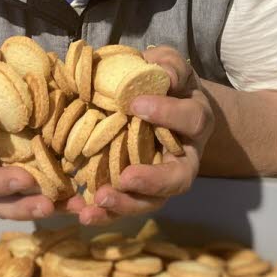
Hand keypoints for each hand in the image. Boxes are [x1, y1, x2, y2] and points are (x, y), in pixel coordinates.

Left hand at [68, 45, 213, 224]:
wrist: (172, 109)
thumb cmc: (168, 85)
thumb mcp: (171, 67)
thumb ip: (166, 64)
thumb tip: (153, 66)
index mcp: (195, 122)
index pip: (191, 120)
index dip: (167, 113)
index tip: (134, 104)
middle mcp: (186, 156)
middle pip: (180, 178)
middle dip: (153, 181)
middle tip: (125, 178)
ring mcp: (164, 178)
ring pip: (154, 201)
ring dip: (126, 204)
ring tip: (97, 202)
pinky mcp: (141, 191)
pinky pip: (127, 205)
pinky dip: (106, 212)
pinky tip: (81, 211)